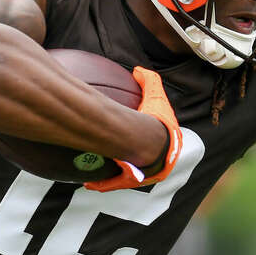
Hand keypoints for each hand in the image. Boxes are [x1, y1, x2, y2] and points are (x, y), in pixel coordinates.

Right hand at [85, 67, 181, 191]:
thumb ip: (149, 80)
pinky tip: (89, 184)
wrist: (153, 143)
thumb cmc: (158, 120)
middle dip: (135, 161)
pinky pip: (116, 183)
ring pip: (130, 175)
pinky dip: (104, 184)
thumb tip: (138, 70)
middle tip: (121, 155)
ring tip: (102, 172)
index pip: (159, 142)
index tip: (140, 134)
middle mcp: (157, 162)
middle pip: (143, 162)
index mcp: (166, 144)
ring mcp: (145, 174)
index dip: (151, 138)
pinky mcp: (132, 181)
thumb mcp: (155, 95)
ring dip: (118, 175)